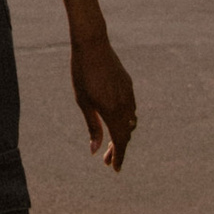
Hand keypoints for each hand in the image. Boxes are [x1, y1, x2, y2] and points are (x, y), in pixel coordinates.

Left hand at [73, 34, 136, 170]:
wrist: (92, 44)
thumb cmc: (82, 73)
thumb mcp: (83, 101)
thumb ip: (93, 126)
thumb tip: (95, 150)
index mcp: (112, 111)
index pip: (120, 141)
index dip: (119, 157)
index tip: (115, 169)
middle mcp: (125, 104)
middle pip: (126, 134)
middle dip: (119, 149)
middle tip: (108, 161)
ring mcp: (129, 94)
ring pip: (131, 122)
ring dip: (123, 134)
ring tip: (112, 142)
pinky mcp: (128, 85)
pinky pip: (132, 108)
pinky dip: (126, 119)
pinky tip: (117, 120)